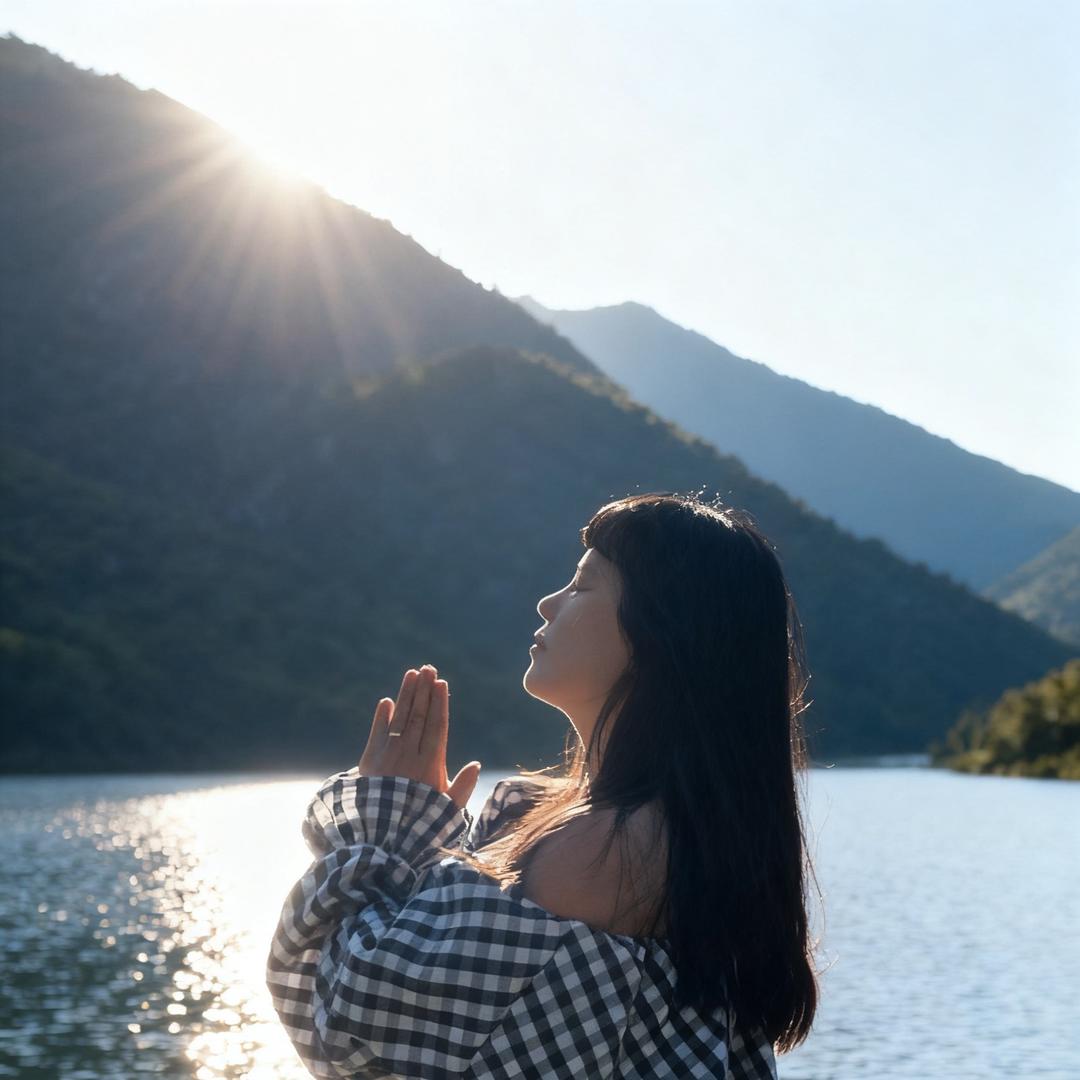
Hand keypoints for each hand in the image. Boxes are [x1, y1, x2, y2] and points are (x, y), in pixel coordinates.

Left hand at [358, 663, 481, 811]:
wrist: (380, 837)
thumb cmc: (419, 824)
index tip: (441, 683)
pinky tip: (387, 701)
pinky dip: (381, 716)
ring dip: (406, 695)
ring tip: (412, 674)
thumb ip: (462, 787)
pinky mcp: (369, 761)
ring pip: (399, 718)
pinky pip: (376, 733)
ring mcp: (388, 756)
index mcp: (430, 765)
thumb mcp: (446, 810)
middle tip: (428, 669)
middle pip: (419, 715)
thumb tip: (476, 764)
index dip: (439, 703)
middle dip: (424, 690)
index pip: (437, 726)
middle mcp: (409, 755)